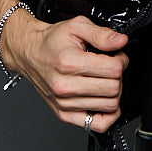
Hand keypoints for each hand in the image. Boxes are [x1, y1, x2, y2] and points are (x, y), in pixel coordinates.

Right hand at [0, 12, 128, 133]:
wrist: (29, 52)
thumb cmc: (52, 41)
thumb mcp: (77, 26)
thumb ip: (102, 34)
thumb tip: (121, 41)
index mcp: (69, 63)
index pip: (114, 69)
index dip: (121, 59)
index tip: (116, 55)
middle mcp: (65, 86)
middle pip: (114, 88)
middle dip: (119, 75)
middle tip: (111, 66)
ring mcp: (64, 104)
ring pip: (109, 106)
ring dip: (114, 92)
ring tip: (104, 79)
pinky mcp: (64, 115)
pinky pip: (97, 125)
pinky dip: (108, 114)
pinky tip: (104, 99)